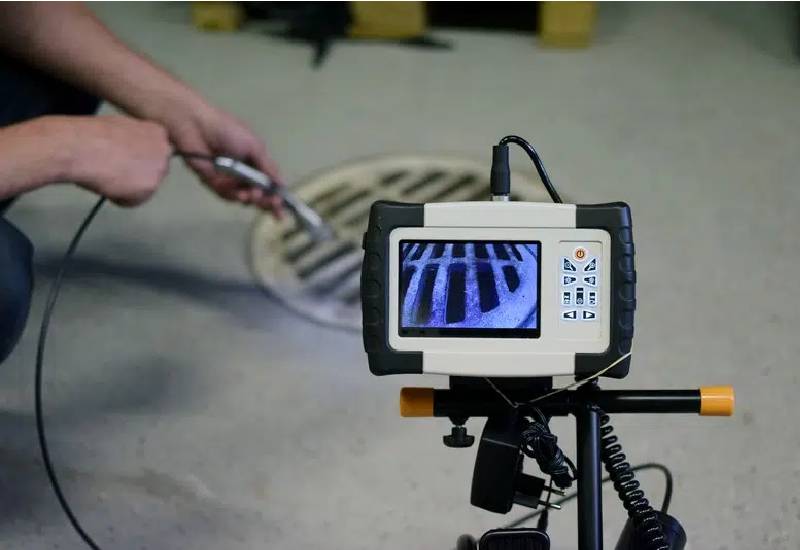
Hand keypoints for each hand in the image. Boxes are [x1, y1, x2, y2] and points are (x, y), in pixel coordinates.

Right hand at [55, 115, 171, 205]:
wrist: (82, 147)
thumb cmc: (93, 134)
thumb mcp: (121, 127)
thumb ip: (134, 140)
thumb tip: (131, 151)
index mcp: (158, 132)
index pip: (157, 152)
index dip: (140, 159)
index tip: (126, 161)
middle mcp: (165, 151)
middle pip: (155, 170)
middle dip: (139, 174)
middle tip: (116, 173)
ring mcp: (160, 170)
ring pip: (146, 187)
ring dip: (130, 188)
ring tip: (108, 179)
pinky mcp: (150, 188)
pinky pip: (134, 200)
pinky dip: (121, 199)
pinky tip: (107, 187)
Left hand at [148, 97, 282, 215]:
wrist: (196, 127)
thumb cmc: (228, 131)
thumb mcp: (255, 146)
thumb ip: (268, 168)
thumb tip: (282, 184)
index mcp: (255, 161)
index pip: (269, 183)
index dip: (276, 197)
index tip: (282, 210)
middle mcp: (243, 172)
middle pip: (258, 194)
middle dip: (266, 201)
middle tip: (270, 203)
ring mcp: (228, 179)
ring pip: (243, 198)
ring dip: (251, 199)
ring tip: (253, 195)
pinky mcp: (213, 183)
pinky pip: (226, 195)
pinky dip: (234, 196)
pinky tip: (239, 194)